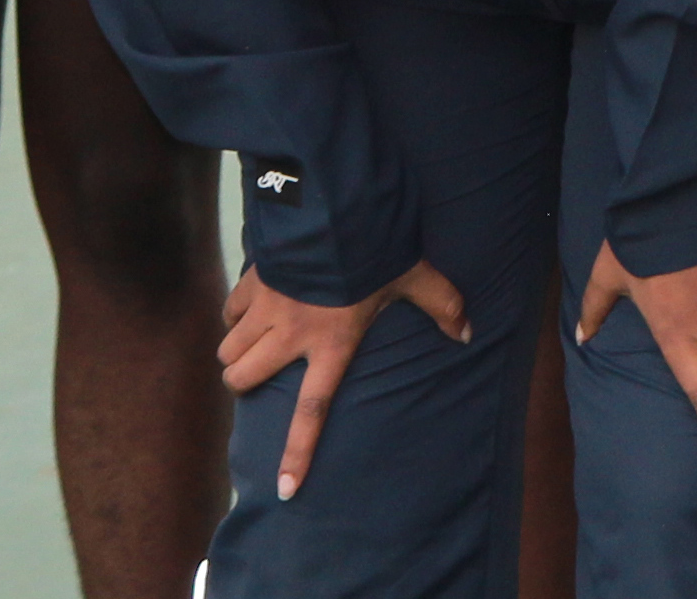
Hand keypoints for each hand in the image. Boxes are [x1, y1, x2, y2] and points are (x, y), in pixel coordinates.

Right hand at [219, 258, 469, 501]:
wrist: (335, 208)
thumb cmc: (376, 248)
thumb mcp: (415, 277)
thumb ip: (443, 305)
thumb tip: (467, 333)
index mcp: (331, 346)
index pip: (312, 412)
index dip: (298, 453)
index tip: (286, 488)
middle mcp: (290, 336)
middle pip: (243, 379)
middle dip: (244, 382)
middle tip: (259, 373)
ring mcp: (265, 310)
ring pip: (229, 350)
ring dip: (237, 350)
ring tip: (254, 342)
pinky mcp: (252, 283)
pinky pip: (229, 313)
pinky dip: (235, 315)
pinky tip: (252, 307)